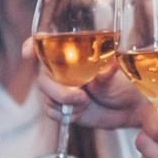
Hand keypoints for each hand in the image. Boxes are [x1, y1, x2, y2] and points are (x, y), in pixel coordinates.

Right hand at [25, 40, 144, 128]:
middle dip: (56, 88)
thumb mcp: (118, 75)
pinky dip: (66, 113)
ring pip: (46, 95)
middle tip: (79, 95)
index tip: (28, 52)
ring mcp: (61, 88)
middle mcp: (63, 69)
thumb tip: (109, 66)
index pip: (46, 44)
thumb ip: (108, 72)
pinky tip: (81, 111)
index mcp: (74, 52)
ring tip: (85, 103)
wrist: (129, 107)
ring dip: (63, 101)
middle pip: (42, 75)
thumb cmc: (125, 81)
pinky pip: (51, 111)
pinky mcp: (62, 106)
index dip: (32, 45)